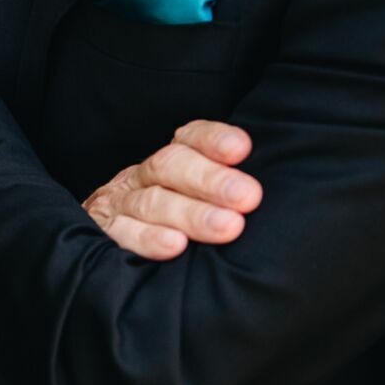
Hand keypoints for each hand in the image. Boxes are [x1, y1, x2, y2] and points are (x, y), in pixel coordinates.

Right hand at [82, 120, 260, 259]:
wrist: (100, 239)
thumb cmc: (174, 222)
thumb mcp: (197, 199)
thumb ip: (228, 193)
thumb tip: (284, 193)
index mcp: (169, 163)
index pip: (189, 139)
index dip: (213, 140)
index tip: (242, 148)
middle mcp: (143, 177)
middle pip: (171, 166)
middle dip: (211, 180)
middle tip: (248, 196)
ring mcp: (120, 204)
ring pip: (152, 202)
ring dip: (191, 214)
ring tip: (228, 227)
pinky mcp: (104, 233)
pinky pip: (123, 233)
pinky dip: (148, 239)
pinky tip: (175, 246)